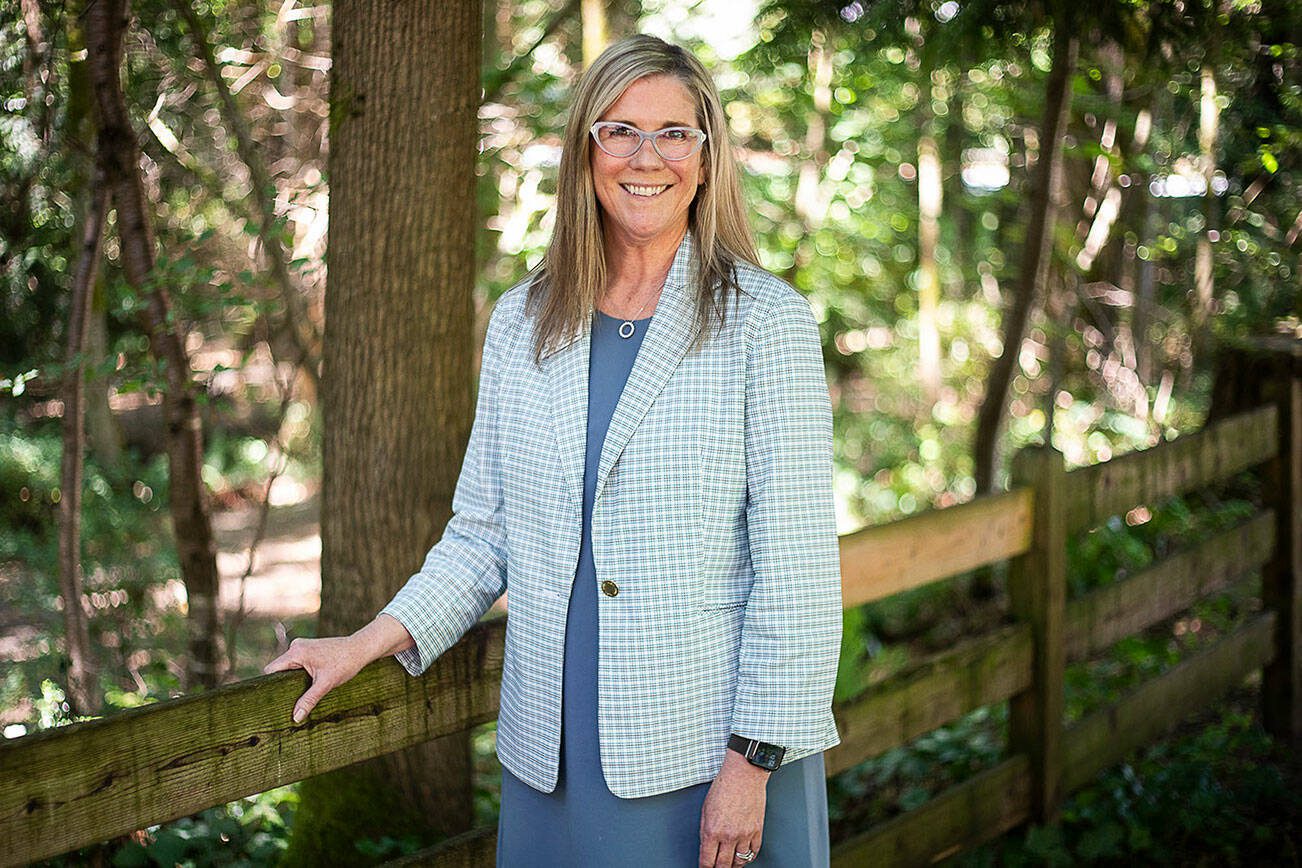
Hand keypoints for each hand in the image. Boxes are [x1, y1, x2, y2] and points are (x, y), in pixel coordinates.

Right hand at [262, 634, 367, 722]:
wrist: (361, 649)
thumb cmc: (345, 663)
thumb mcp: (326, 684)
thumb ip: (309, 700)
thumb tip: (295, 718)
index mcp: (296, 652)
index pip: (271, 670)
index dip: (271, 685)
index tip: (273, 700)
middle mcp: (296, 646)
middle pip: (279, 670)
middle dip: (282, 684)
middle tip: (286, 702)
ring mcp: (303, 647)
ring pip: (289, 667)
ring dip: (293, 680)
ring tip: (298, 695)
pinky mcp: (310, 650)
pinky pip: (297, 664)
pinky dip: (300, 675)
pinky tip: (306, 685)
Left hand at [699, 748, 768, 866]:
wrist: (744, 775)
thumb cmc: (724, 786)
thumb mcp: (705, 809)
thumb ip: (705, 829)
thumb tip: (706, 845)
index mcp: (712, 830)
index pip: (707, 861)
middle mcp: (728, 835)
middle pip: (723, 865)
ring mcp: (744, 834)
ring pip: (739, 862)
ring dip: (733, 866)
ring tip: (730, 865)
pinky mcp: (757, 830)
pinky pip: (754, 852)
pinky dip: (748, 857)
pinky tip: (744, 855)